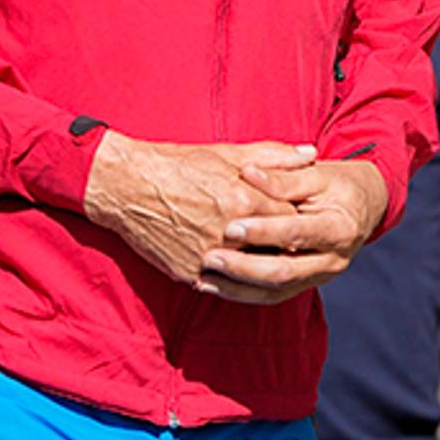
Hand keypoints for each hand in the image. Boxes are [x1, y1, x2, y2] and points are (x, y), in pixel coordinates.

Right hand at [79, 133, 332, 292]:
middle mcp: (231, 233)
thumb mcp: (229, 153)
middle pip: (275, 251)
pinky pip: (222, 285)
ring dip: (260, 267)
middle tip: (291, 245)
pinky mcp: (190, 273)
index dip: (299, 222)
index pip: (292, 222)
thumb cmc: (179, 165)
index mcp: (245, 201)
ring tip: (265, 257)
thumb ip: (275, 156)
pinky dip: (232, 279)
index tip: (304, 221)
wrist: (127, 186)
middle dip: (284, 248)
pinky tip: (237, 271)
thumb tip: (311, 153)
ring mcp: (210, 257)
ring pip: (252, 273)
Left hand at [215, 156, 391, 300]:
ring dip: (237, 287)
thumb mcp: (316, 174)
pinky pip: (271, 296)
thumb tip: (249, 172)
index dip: (264, 231)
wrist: (363, 207)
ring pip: (275, 291)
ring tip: (204, 276)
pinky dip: (241, 293)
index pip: (297, 234)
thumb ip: (283, 177)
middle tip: (211, 257)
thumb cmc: (337, 185)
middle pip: (284, 272)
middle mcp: (332, 260)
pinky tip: (214, 286)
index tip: (230, 226)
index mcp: (339, 229)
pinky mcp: (304, 284)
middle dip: (244, 267)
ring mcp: (318, 276)